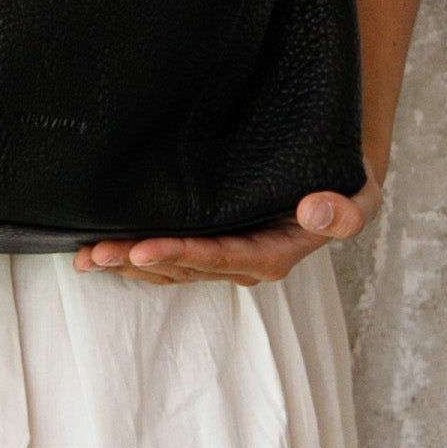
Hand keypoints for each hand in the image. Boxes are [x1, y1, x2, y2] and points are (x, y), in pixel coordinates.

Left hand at [73, 179, 377, 285]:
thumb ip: (344, 213)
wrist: (336, 181)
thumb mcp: (360, 199)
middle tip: (97, 252)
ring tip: (86, 255)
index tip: (145, 249)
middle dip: (138, 260)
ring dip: (127, 261)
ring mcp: (222, 255)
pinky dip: (131, 252)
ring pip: (168, 265)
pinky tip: (95, 250)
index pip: (221, 257)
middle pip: (183, 266)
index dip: (182, 255)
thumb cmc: (346, 189)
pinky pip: (165, 254)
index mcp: (273, 254)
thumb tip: (315, 211)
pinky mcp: (207, 242)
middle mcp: (243, 262)